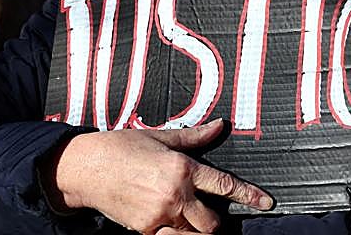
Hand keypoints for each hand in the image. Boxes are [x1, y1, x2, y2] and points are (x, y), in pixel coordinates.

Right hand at [42, 119, 272, 233]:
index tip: (265, 202)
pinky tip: (169, 222)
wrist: (85, 167)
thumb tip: (219, 126)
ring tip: (189, 218)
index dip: (248, 195)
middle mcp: (175, 194)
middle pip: (212, 223)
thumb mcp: (158, 137)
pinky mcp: (146, 230)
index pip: (224, 185)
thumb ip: (192, 137)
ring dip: (195, 230)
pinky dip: (175, 234)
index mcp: (181, 168)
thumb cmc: (119, 148)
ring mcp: (160, 215)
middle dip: (215, 221)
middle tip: (208, 212)